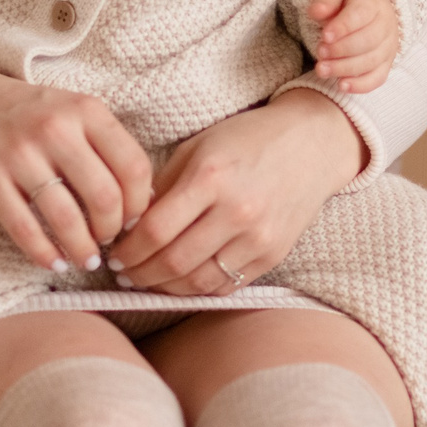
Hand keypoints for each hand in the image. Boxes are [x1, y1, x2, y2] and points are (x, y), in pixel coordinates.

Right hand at [0, 56, 153, 272]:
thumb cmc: (22, 111)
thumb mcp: (69, 109)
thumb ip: (103, 143)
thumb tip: (140, 198)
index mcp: (84, 110)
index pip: (133, 166)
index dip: (139, 203)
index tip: (133, 220)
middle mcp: (55, 129)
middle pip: (105, 197)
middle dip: (112, 231)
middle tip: (109, 242)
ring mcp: (19, 154)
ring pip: (67, 220)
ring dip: (83, 250)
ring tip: (87, 259)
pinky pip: (25, 229)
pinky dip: (44, 254)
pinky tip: (53, 261)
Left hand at [106, 89, 362, 296]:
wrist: (312, 144)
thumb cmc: (248, 139)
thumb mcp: (197, 148)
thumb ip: (163, 187)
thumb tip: (130, 226)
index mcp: (211, 177)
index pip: (155, 229)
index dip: (128, 249)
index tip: (115, 253)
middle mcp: (237, 210)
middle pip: (173, 261)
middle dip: (140, 274)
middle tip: (124, 273)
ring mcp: (258, 237)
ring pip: (198, 281)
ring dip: (165, 287)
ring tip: (148, 280)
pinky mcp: (273, 254)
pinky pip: (226, 284)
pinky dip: (197, 288)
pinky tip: (181, 280)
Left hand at [306, 0, 398, 93]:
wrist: (375, 11)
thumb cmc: (350, 2)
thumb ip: (326, 0)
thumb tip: (316, 12)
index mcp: (372, 3)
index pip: (361, 14)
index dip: (343, 27)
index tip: (324, 36)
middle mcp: (385, 25)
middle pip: (368, 41)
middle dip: (341, 50)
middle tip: (319, 52)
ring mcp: (388, 47)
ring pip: (371, 61)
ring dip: (344, 68)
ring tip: (322, 69)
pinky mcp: (386, 64)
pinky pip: (377, 78)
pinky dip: (360, 85)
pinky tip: (341, 86)